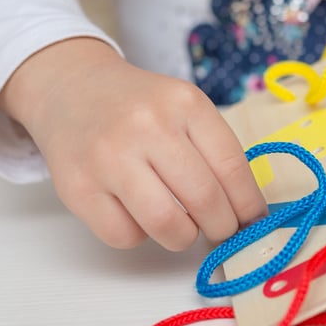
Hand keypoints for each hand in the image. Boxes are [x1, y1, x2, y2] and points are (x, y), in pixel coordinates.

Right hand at [0, 37, 267, 250]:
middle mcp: (147, 127)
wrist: (71, 88)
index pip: (232, 167)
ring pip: (167, 225)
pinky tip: (137, 214)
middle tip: (221, 230)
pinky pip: (124, 236)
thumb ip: (214, 152)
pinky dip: (139, 236)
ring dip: (184, 237)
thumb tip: (248, 214)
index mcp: (184, 103)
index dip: (249, 204)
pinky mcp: (77, 188)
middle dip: (222, 227)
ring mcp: (108, 158)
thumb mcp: (183, 108)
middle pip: (204, 200)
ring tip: (182, 227)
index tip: (254, 222)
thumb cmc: (139, 108)